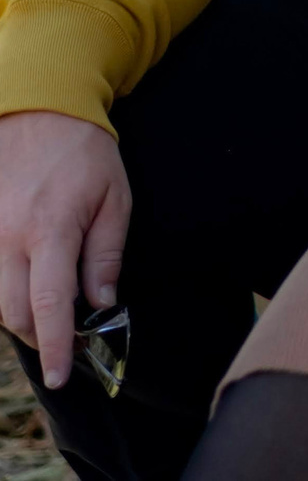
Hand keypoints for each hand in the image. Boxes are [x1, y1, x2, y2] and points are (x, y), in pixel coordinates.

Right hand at [0, 112, 130, 389]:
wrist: (39, 112)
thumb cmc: (85, 155)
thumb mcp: (115, 197)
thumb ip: (106, 254)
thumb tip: (102, 304)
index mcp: (50, 229)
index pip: (48, 304)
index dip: (56, 346)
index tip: (62, 375)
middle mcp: (7, 238)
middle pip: (14, 313)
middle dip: (41, 336)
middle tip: (70, 341)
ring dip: (21, 317)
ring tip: (53, 311)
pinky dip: (5, 294)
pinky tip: (28, 285)